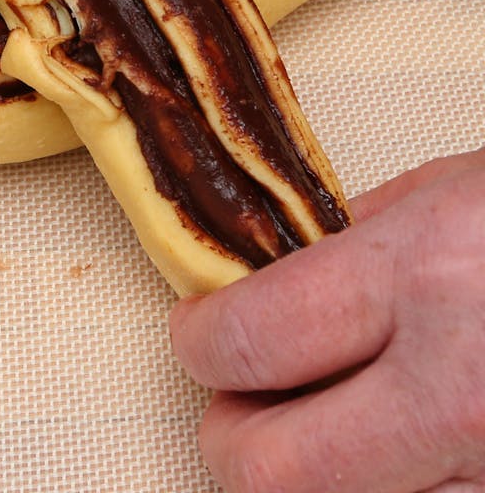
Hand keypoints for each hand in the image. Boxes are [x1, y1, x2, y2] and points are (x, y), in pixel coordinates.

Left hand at [169, 147, 484, 491]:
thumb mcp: (462, 192)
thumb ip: (357, 239)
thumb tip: (272, 271)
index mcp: (422, 270)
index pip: (242, 341)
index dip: (197, 344)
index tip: (197, 333)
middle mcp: (455, 383)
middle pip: (269, 468)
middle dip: (234, 439)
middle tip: (246, 404)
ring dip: (315, 474)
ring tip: (335, 427)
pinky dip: (389, 489)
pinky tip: (400, 449)